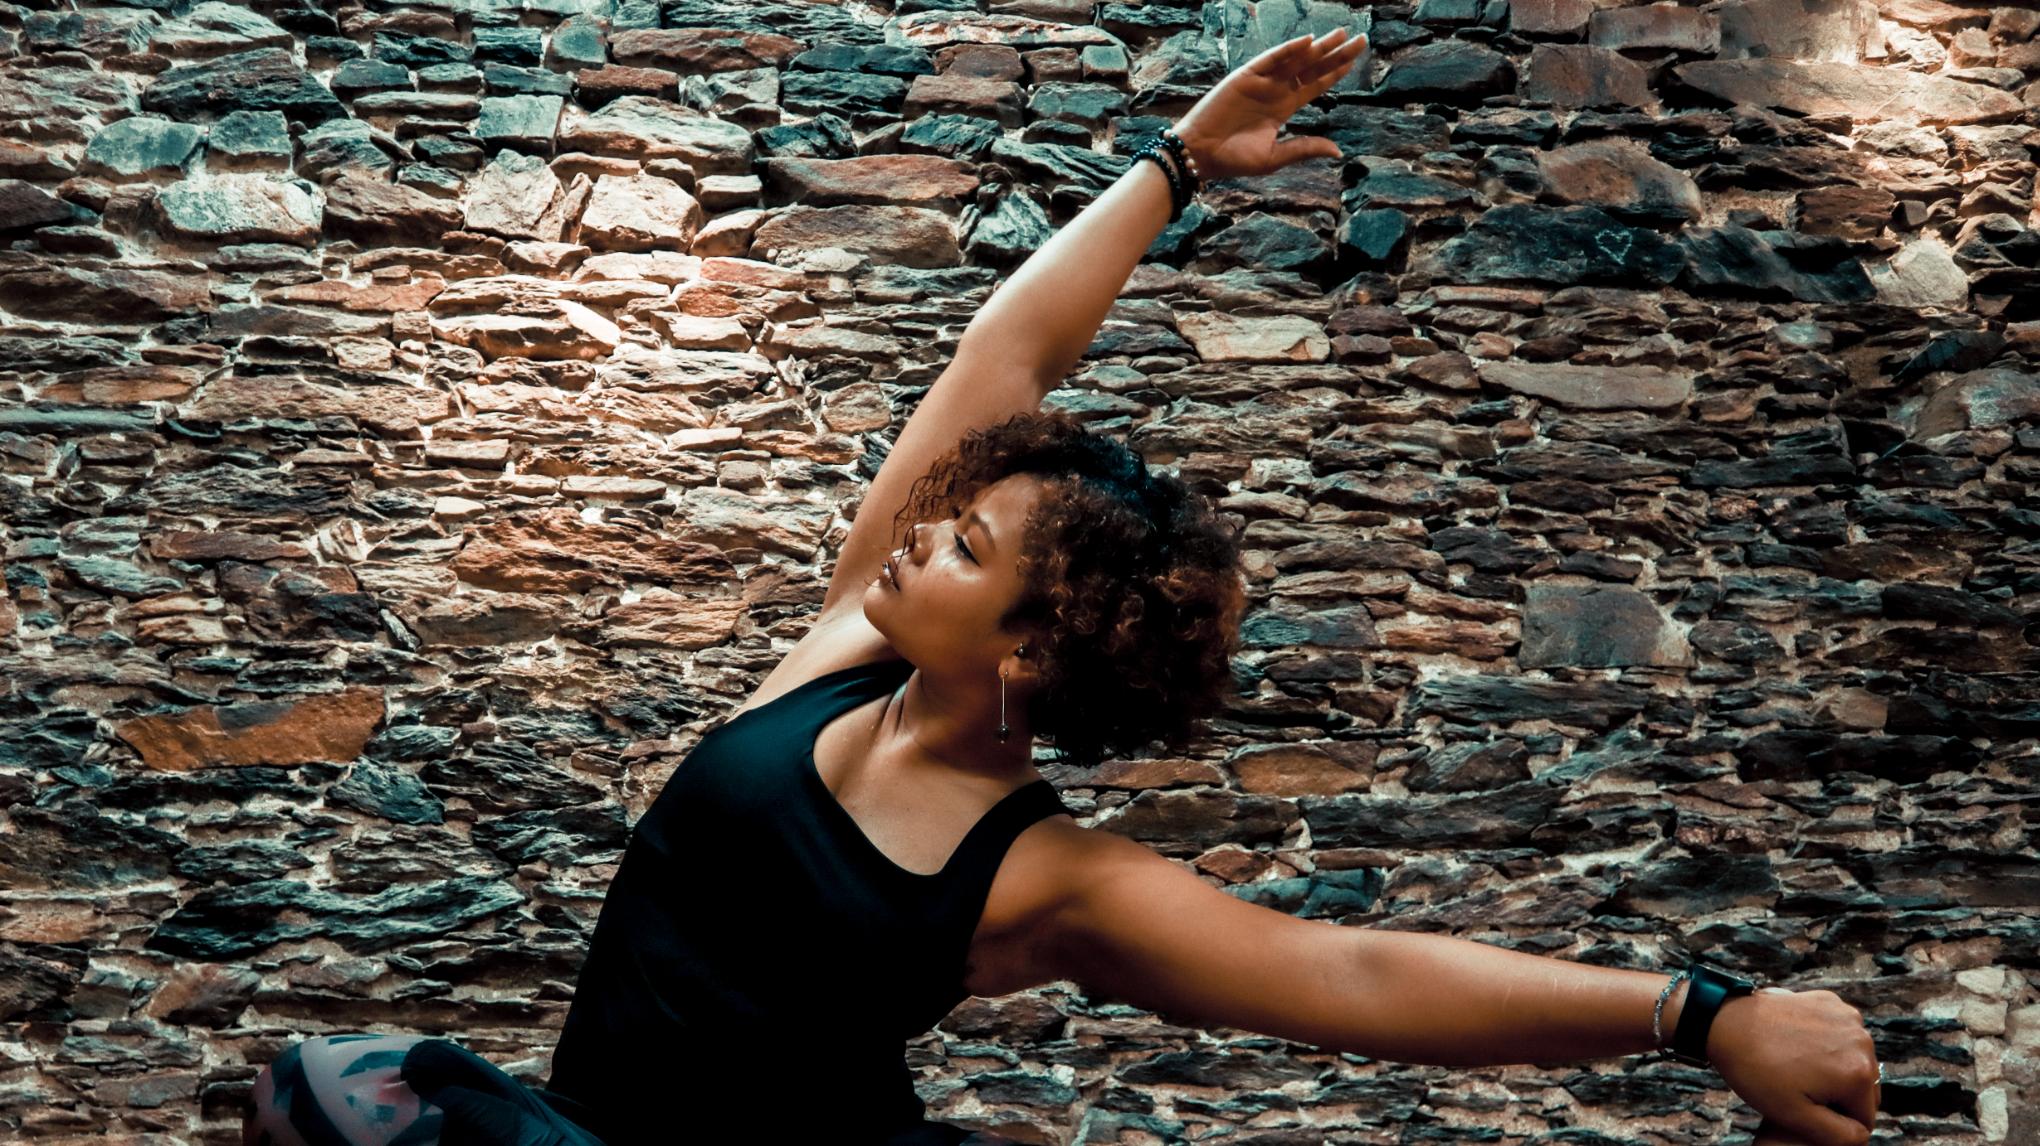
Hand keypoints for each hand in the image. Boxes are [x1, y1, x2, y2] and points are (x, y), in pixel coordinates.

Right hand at [1171, 27, 1368, 182]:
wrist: (1200, 155)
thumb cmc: (1233, 160)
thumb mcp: (1274, 157)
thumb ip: (1304, 148)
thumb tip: (1338, 151)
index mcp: (1283, 108)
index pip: (1316, 85)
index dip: (1337, 71)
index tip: (1356, 59)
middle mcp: (1275, 91)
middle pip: (1312, 67)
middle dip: (1336, 53)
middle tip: (1361, 39)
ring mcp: (1261, 82)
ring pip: (1296, 59)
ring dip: (1318, 47)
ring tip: (1341, 35)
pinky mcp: (1245, 77)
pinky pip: (1270, 59)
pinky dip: (1288, 50)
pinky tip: (1308, 42)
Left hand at [1708, 986, 1881, 1145]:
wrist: (1726, 1024)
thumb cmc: (1757, 1071)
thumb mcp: (1795, 1117)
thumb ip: (1839, 1135)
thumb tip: (1863, 1133)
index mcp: (1858, 1073)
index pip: (1865, 1116)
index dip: (1838, 1120)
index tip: (1809, 1107)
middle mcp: (1862, 1042)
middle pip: (1864, 1087)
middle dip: (1840, 1094)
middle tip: (1803, 1089)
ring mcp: (1848, 1018)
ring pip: (1855, 1060)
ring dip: (1837, 1068)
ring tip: (1800, 1068)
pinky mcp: (1832, 1002)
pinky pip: (1842, 1034)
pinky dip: (1829, 1042)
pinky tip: (1800, 1045)